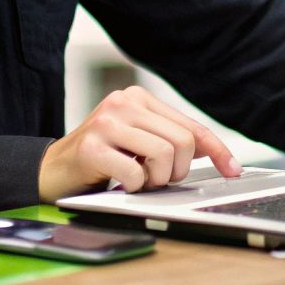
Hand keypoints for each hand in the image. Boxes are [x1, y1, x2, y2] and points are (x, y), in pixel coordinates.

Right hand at [38, 86, 242, 201]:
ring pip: (164, 155)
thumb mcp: (137, 142)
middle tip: (157, 179)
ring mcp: (106, 123)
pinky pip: (135, 174)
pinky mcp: (92, 147)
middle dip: (178, 170)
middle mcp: (123, 103)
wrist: (50, 170)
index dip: (217, 150)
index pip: (191, 126)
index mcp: (138, 98)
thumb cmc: (100, 158)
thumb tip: (211, 150)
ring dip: (156, 179)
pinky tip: (119, 182)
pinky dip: (134, 187)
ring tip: (138, 179)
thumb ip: (169, 139)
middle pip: (183, 141)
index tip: (233, 170)